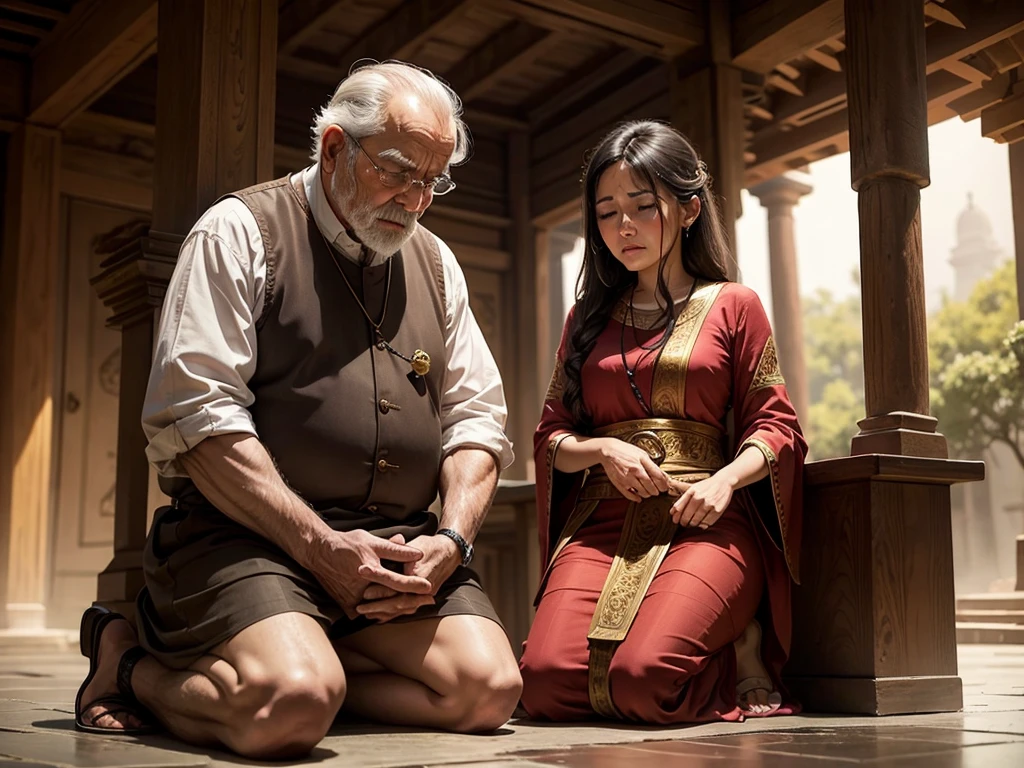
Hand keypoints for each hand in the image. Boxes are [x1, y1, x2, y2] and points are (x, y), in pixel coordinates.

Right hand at [309, 530, 432, 618]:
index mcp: (370, 570)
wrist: (320, 553)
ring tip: (415, 605)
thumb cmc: (348, 544)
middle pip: (391, 599)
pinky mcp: (347, 605)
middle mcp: (362, 588)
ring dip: (398, 607)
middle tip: (429, 600)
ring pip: (380, 609)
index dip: (414, 585)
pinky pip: (367, 613)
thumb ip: (395, 549)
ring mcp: (353, 599)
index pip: (397, 581)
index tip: (429, 588)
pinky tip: (392, 609)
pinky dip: (379, 611)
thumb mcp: (372, 541)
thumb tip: (418, 553)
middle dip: (412, 600)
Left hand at [356, 533, 461, 622]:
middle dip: (376, 605)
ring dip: (381, 613)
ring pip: (400, 609)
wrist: (449, 552)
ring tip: (364, 613)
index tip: (363, 577)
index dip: (378, 579)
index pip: (395, 580)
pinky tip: (378, 616)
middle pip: (397, 601)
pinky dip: (391, 614)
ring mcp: (424, 597)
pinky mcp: (422, 599)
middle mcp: (423, 590)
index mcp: (420, 576)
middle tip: (359, 606)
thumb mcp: (414, 545)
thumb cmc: (430, 547)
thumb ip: (398, 551)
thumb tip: (382, 551)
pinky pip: (405, 610)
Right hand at [598, 438, 670, 501]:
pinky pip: (630, 495)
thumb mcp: (641, 453)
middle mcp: (634, 471)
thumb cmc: (624, 450)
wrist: (608, 451)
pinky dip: (636, 498)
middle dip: (657, 490)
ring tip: (648, 491)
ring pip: (643, 493)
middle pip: (651, 487)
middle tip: (658, 490)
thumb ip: (651, 464)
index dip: (664, 484)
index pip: (658, 477)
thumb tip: (661, 474)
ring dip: (648, 494)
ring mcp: (627, 479)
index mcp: (641, 462)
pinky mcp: (619, 484)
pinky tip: (638, 496)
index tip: (665, 486)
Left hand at [670, 472, 735, 528]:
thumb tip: (672, 512)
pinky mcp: (718, 510)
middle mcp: (699, 498)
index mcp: (692, 492)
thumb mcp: (693, 489)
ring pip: (696, 522)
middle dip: (683, 522)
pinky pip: (707, 523)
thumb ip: (682, 500)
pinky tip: (702, 522)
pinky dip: (703, 525)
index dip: (676, 517)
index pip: (679, 508)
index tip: (675, 521)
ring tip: (692, 523)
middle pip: (687, 517)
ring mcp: (709, 505)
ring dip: (692, 525)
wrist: (724, 482)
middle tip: (684, 523)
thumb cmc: (706, 486)